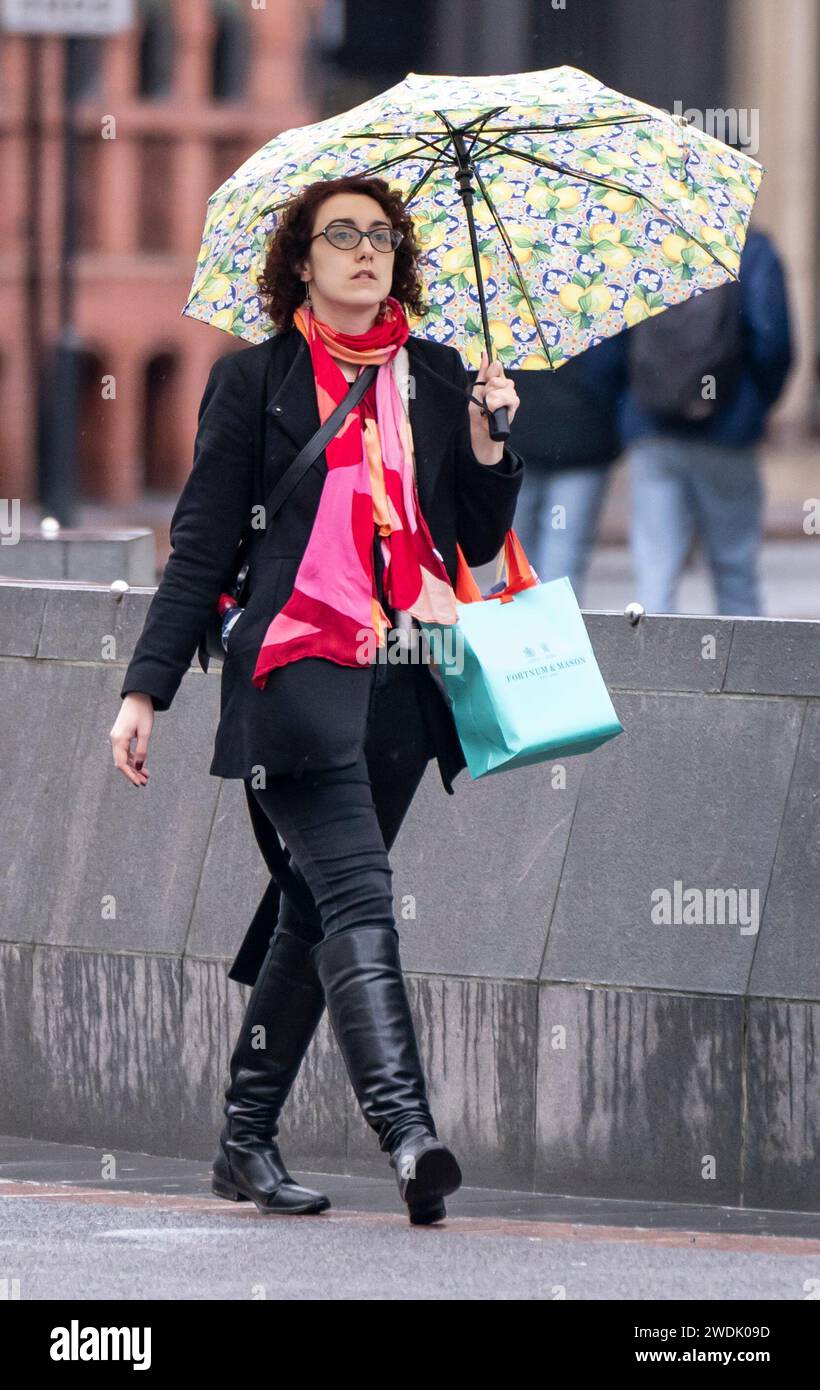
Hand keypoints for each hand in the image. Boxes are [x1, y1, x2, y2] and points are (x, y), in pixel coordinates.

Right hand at [110, 693, 153, 786]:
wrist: (138, 696)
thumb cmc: (142, 712)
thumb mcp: (145, 732)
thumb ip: (142, 750)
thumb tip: (138, 766)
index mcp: (119, 739)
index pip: (121, 763)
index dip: (130, 775)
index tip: (139, 783)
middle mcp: (115, 740)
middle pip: (121, 762)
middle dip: (132, 773)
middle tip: (144, 782)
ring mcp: (117, 737)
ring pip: (123, 758)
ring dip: (133, 767)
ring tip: (145, 776)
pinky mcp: (121, 735)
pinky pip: (124, 751)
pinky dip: (132, 759)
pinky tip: (141, 764)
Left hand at [468, 349, 519, 464]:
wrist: (481, 432)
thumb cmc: (478, 413)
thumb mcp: (476, 390)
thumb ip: (483, 373)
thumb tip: (485, 353)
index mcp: (497, 381)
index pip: (496, 366)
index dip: (489, 374)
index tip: (484, 385)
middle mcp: (506, 386)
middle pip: (498, 376)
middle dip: (487, 389)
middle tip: (485, 402)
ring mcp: (512, 395)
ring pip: (501, 386)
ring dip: (490, 399)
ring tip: (489, 409)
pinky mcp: (515, 405)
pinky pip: (507, 397)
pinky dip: (495, 405)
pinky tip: (493, 412)